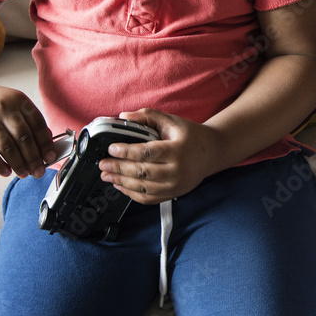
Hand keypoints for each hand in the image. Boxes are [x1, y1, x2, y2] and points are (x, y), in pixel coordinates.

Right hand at [0, 81, 52, 177]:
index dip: (46, 144)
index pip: (37, 125)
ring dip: (18, 164)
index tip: (51, 158)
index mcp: (18, 101)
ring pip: (7, 148)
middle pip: (24, 138)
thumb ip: (31, 122)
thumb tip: (47, 145)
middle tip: (38, 171)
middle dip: (34, 159)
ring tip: (24, 173)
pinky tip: (6, 171)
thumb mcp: (15, 105)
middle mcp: (2, 109)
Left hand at [98, 108, 219, 203]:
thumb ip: (147, 117)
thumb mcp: (171, 121)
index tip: (111, 148)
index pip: (146, 153)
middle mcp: (177, 171)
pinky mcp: (172, 194)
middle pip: (141, 172)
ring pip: (142, 188)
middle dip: (118, 168)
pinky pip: (148, 198)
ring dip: (121, 182)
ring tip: (107, 175)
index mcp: (177, 150)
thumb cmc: (191, 136)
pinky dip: (131, 194)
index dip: (126, 151)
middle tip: (103, 164)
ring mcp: (175, 185)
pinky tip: (120, 185)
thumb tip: (123, 117)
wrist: (212, 153)